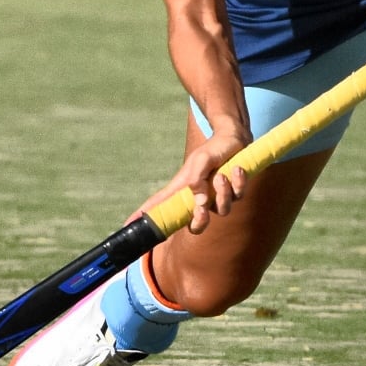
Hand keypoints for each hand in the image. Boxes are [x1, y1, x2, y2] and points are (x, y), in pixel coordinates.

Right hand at [132, 123, 250, 235]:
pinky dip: (238, 181)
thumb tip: (199, 201)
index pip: (160, 206)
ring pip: (222, 209)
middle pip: (196, 226)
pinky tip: (237, 168)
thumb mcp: (200, 160)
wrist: (234, 138)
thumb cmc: (211, 149)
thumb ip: (196, 179)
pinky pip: (238, 195)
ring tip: (222, 173)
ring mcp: (217, 197)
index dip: (145, 218)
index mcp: (183, 190)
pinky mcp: (234, 192)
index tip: (127, 227)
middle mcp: (199, 198)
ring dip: (223, 191)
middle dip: (200, 221)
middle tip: (202, 207)